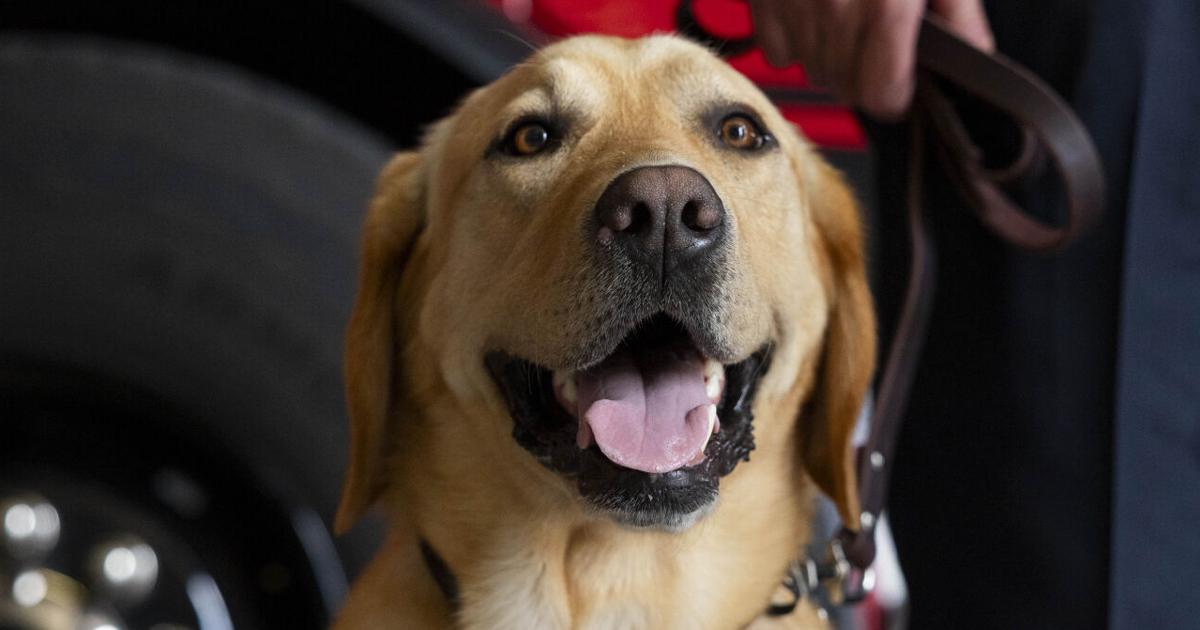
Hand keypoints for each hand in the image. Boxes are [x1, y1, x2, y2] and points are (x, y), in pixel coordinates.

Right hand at [749, 0, 994, 118]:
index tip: (900, 85)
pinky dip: (795, 39)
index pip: (881, 94)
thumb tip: (974, 58)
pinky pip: (776, 51)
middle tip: (879, 43)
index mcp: (886, 3)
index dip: (897, 94)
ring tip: (848, 18)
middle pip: (846, 87)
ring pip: (812, 70)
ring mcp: (795, 4)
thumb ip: (957, 11)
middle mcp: (836, 7)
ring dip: (831, 56)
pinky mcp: (763, 0)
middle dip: (865, 74)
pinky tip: (814, 12)